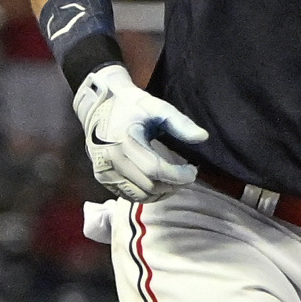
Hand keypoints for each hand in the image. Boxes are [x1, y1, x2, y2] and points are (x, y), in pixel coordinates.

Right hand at [73, 66, 205, 200]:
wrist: (98, 108)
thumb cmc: (130, 106)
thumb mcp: (157, 107)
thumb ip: (180, 123)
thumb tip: (202, 137)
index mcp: (124, 141)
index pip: (155, 170)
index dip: (178, 175)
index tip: (193, 170)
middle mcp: (111, 159)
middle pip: (150, 185)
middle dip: (174, 184)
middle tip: (186, 175)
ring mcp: (104, 171)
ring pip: (140, 195)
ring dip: (163, 192)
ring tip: (174, 180)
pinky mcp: (102, 178)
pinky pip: (129, 196)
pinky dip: (148, 195)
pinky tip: (159, 184)